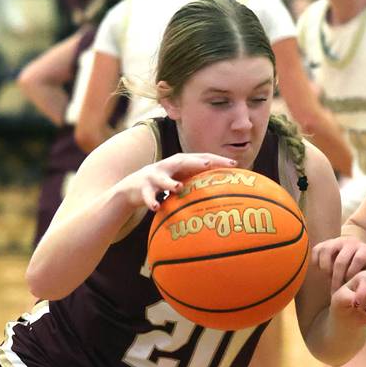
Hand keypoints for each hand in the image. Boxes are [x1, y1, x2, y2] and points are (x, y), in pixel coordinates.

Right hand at [117, 152, 235, 210]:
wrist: (131, 188)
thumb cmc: (164, 185)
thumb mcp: (182, 180)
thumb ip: (199, 181)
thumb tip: (227, 189)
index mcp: (180, 163)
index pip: (201, 158)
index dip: (217, 160)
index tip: (234, 164)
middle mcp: (167, 166)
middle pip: (183, 160)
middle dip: (195, 162)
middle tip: (208, 164)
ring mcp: (153, 176)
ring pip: (162, 178)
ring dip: (169, 182)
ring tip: (178, 187)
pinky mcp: (141, 188)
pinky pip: (147, 195)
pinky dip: (151, 201)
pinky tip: (156, 208)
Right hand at [313, 236, 365, 291]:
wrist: (357, 255)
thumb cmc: (363, 271)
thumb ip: (365, 282)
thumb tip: (357, 296)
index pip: (359, 259)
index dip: (352, 274)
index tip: (348, 285)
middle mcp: (352, 242)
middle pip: (341, 260)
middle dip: (337, 277)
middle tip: (335, 290)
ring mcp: (338, 241)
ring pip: (327, 251)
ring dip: (326, 268)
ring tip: (328, 277)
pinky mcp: (325, 242)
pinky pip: (317, 250)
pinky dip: (316, 262)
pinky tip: (321, 271)